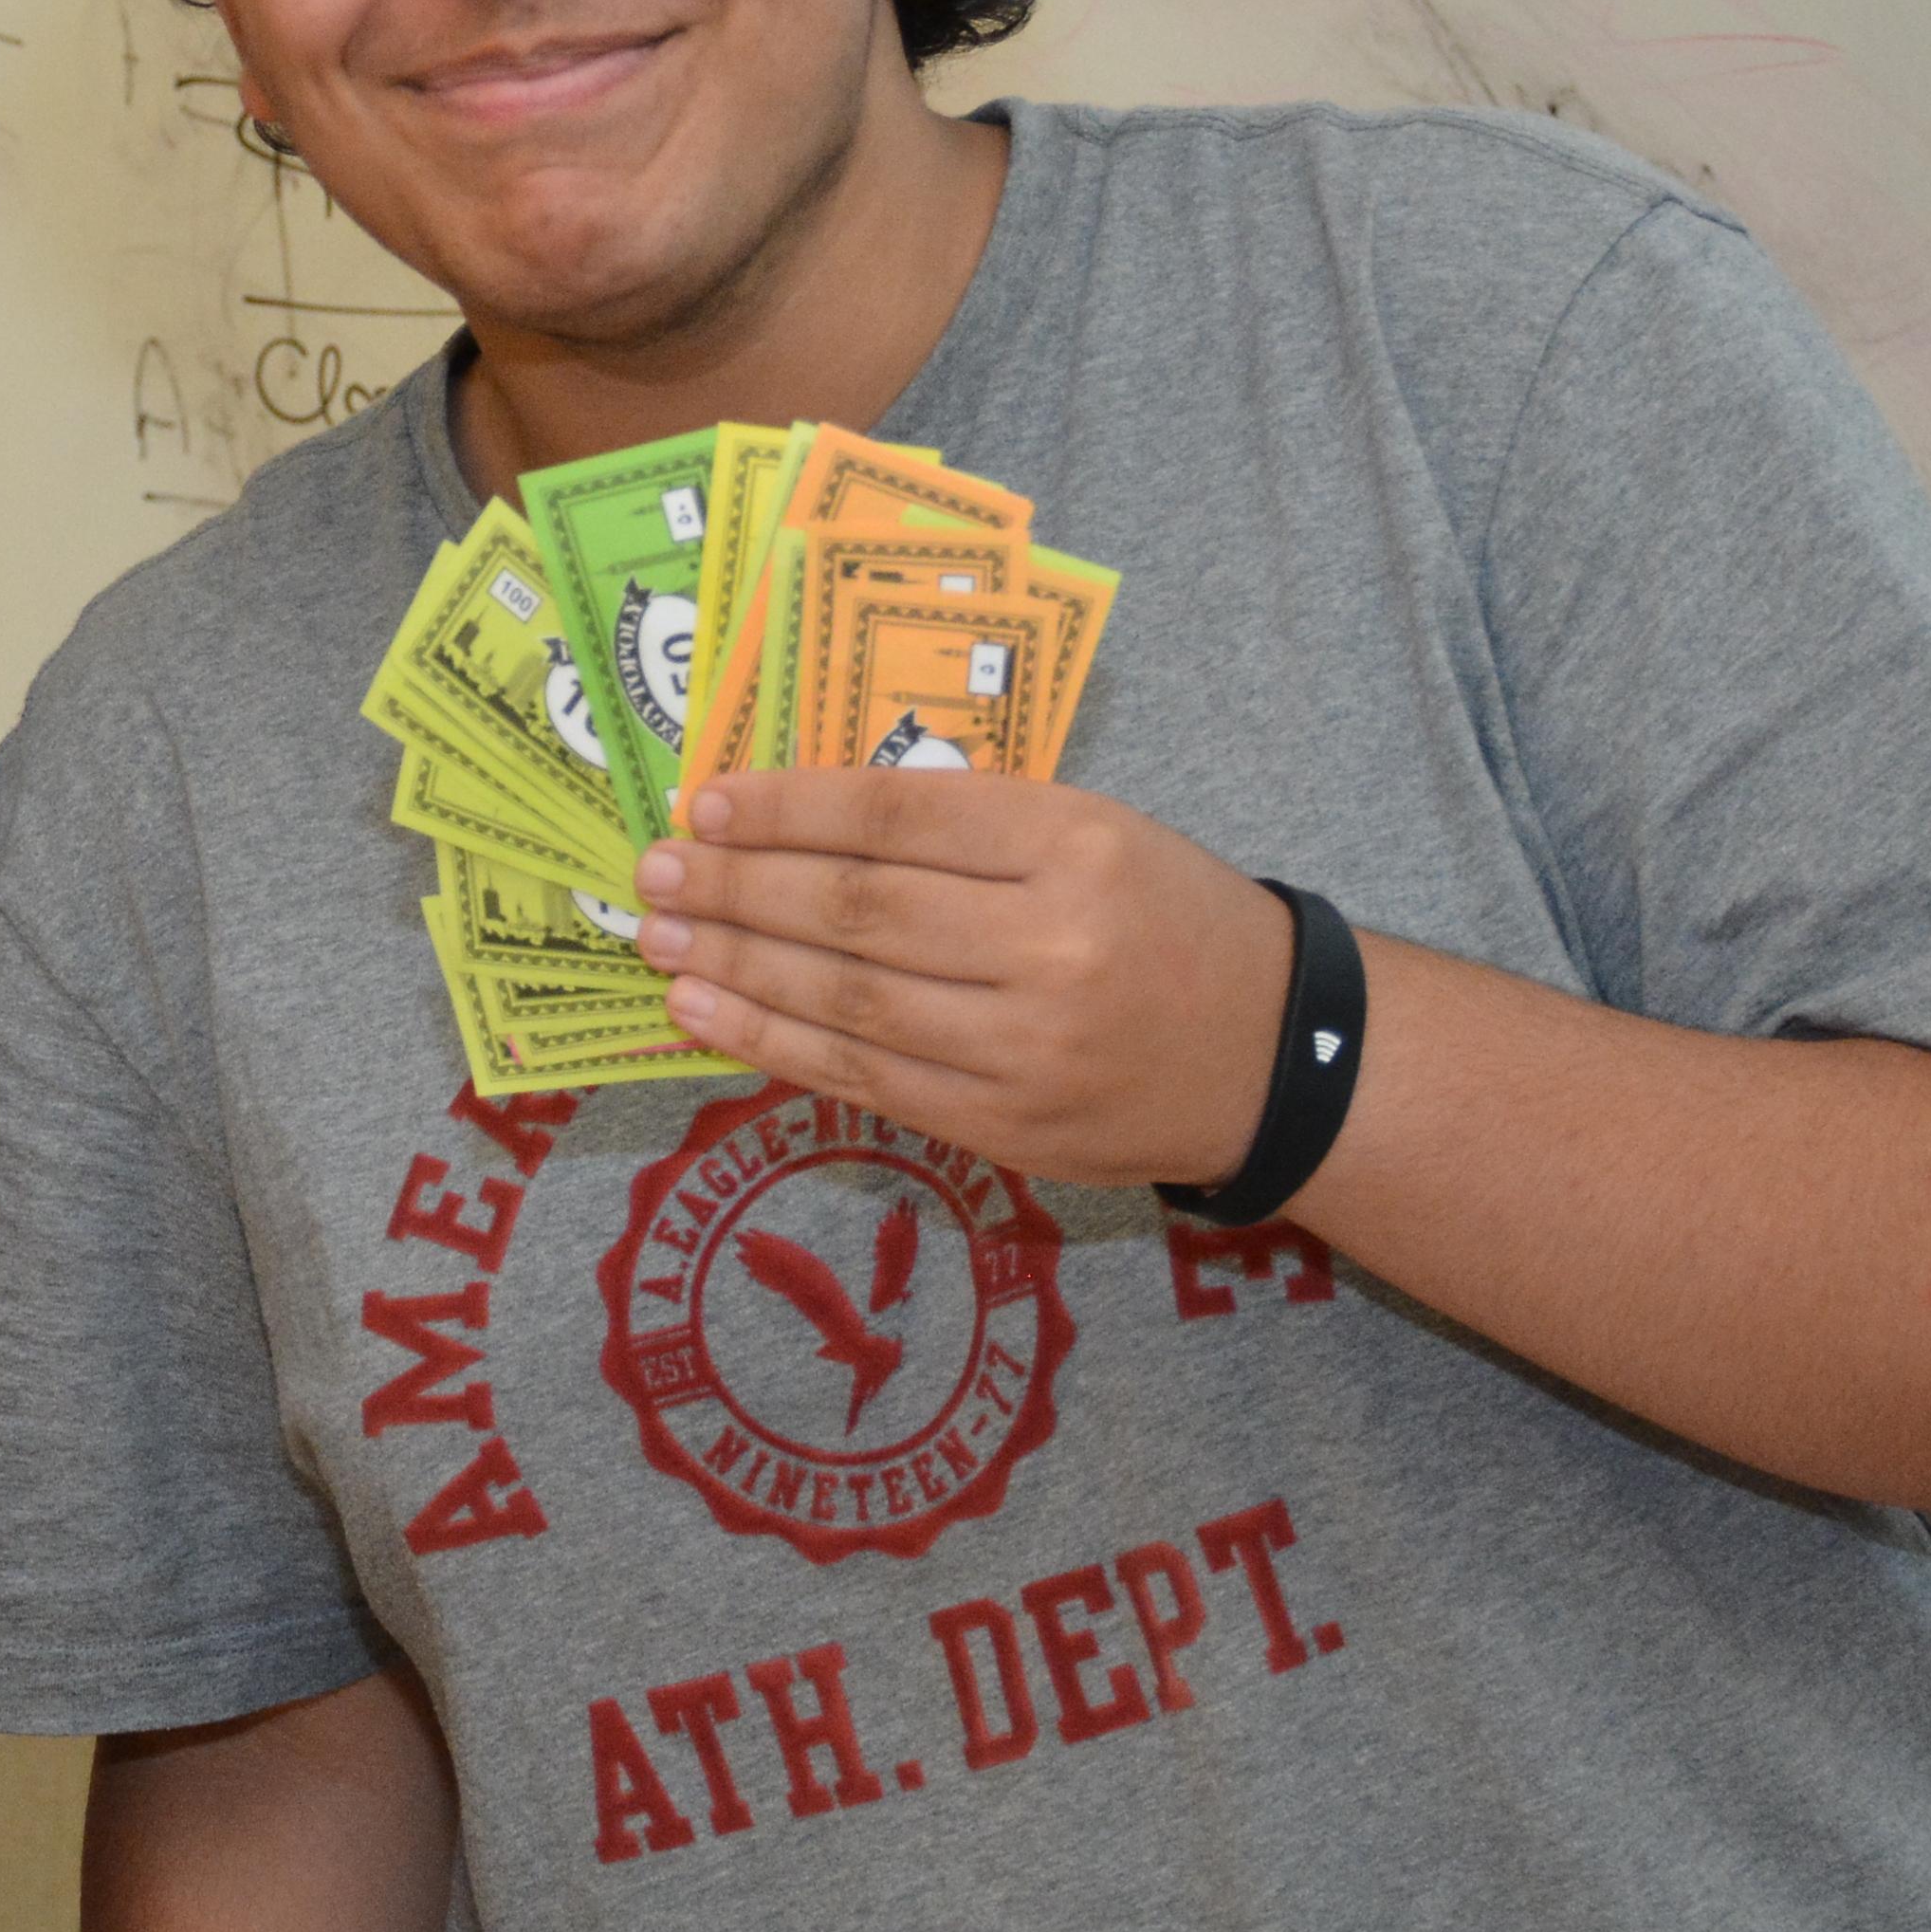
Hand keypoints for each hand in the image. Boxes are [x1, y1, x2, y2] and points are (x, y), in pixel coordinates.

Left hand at [629, 766, 1290, 1189]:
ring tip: (657, 940)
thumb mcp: (1091, 829)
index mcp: (1075, 847)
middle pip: (858, 912)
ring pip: (849, 1002)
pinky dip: (774, 1046)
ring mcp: (1026, 1050)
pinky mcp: (1007, 1129)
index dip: (786, 809)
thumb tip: (795, 820)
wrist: (1276, 1058)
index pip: (896, 818)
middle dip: (738, 890)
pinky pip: (866, 1081)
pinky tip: (707, 1014)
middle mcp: (1051, 947)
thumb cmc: (1164, 917)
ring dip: (735, 970)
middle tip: (654, 872)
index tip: (705, 802)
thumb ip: (964, 826)